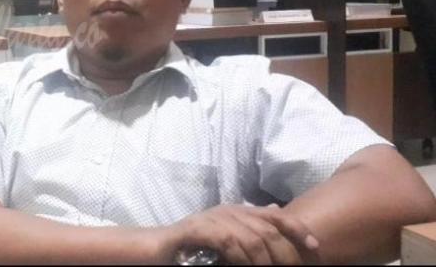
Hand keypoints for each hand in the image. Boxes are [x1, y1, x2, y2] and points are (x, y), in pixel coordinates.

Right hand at [162, 204, 319, 264]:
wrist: (156, 248)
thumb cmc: (192, 247)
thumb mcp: (226, 235)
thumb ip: (249, 225)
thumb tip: (277, 210)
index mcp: (238, 211)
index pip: (276, 215)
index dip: (298, 229)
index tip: (315, 248)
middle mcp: (228, 211)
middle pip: (270, 230)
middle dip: (286, 254)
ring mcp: (213, 218)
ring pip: (254, 239)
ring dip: (266, 262)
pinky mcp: (198, 230)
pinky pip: (230, 243)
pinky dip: (242, 258)